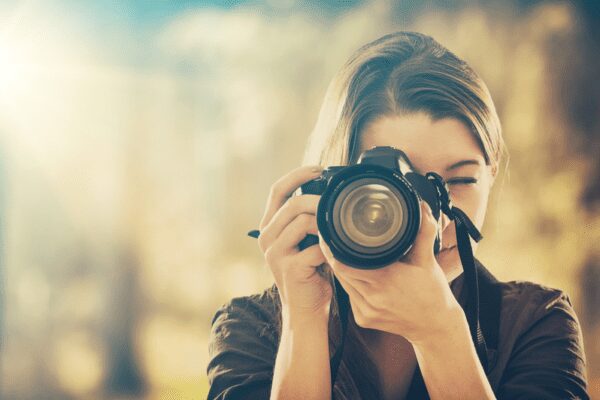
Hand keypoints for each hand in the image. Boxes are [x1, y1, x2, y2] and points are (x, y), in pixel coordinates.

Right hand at [257, 165, 332, 318]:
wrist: (306, 311)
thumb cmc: (310, 273)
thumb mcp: (304, 241)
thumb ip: (308, 219)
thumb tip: (328, 193)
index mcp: (269, 227)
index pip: (277, 190)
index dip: (298, 175)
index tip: (320, 169)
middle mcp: (267, 238)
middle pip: (292, 204)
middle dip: (319, 199)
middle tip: (338, 202)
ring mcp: (276, 254)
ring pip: (303, 222)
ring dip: (326, 223)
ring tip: (339, 231)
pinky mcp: (290, 269)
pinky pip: (316, 247)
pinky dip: (332, 247)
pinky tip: (338, 253)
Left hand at [319, 201, 463, 345]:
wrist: (436, 327)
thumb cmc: (432, 292)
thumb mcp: (428, 260)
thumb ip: (423, 232)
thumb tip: (421, 207)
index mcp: (385, 280)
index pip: (344, 263)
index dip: (333, 249)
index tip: (329, 234)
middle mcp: (372, 298)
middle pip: (340, 272)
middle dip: (334, 256)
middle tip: (331, 239)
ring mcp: (366, 312)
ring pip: (343, 284)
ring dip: (341, 270)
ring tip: (340, 254)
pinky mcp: (363, 320)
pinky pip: (349, 297)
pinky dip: (350, 284)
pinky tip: (355, 274)